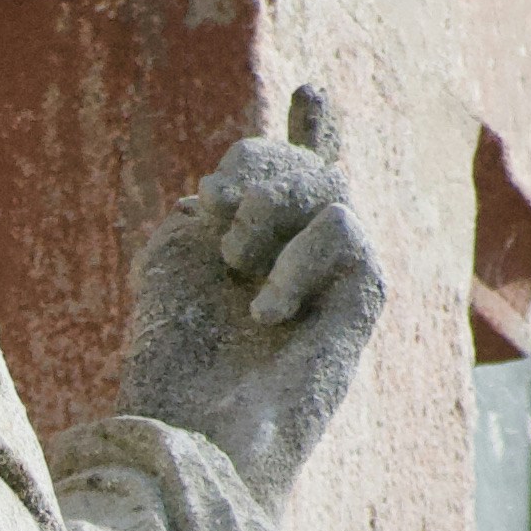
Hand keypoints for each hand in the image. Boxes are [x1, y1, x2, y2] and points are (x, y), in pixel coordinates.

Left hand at [117, 91, 385, 509]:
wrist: (193, 440)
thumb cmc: (171, 367)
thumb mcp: (172, 260)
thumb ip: (210, 210)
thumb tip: (232, 190)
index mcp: (255, 254)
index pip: (295, 180)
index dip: (309, 134)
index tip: (311, 90)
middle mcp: (300, 265)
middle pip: (312, 166)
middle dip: (259, 159)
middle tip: (212, 199)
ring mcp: (333, 285)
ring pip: (332, 188)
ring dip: (269, 205)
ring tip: (233, 261)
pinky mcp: (359, 309)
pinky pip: (347, 231)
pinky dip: (299, 253)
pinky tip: (265, 307)